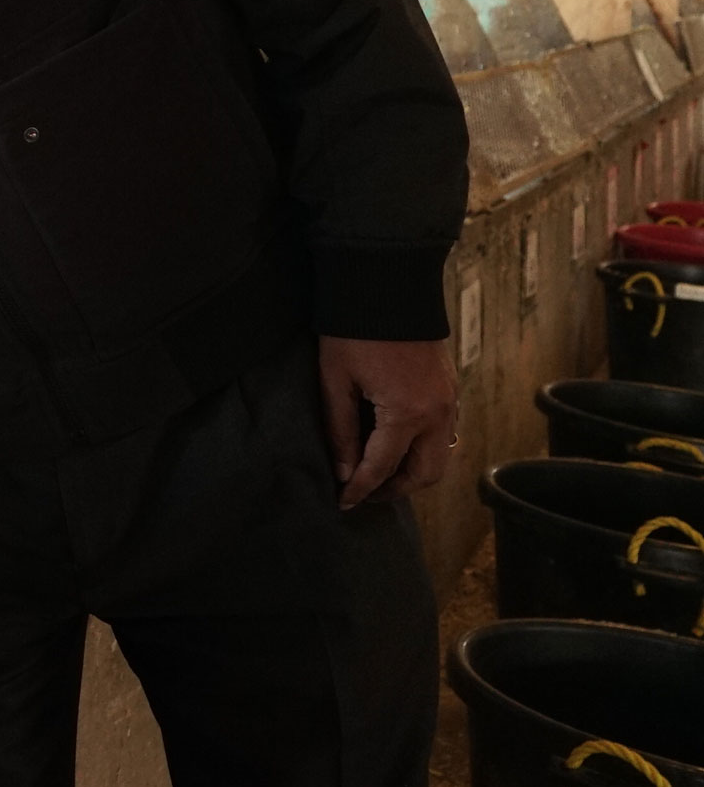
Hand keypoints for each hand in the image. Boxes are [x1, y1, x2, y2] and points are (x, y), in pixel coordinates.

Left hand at [317, 336, 455, 509]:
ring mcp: (450, 401)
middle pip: (424, 474)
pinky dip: (423, 449)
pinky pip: (444, 434)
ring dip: (412, 471)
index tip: (342, 503)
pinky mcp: (450, 389)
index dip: (360, 489)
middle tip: (363, 492)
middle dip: (394, 489)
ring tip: (378, 473)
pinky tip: (396, 445)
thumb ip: (340, 430)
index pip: (383, 467)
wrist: (387, 283)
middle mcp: (438, 414)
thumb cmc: (354, 330)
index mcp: (408, 414)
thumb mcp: (336, 380)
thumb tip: (344, 471)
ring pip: (439, 457)